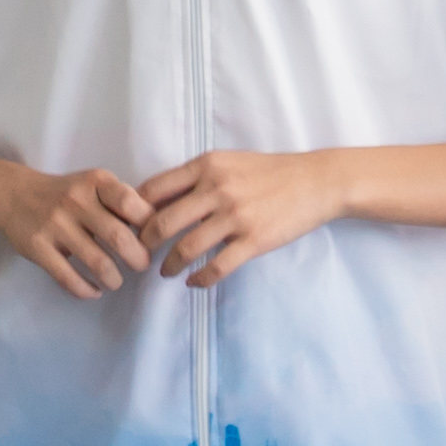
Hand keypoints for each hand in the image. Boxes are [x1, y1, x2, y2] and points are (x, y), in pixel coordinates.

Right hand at [0, 160, 157, 300]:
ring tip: (116, 281)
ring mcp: (55, 225)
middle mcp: (76, 200)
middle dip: (138, 259)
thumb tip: (158, 229)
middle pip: (119, 238)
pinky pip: (68, 277)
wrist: (13, 195)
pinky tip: (94, 291)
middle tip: (141, 265)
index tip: (152, 239)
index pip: (132, 204)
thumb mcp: (94, 185)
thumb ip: (121, 202)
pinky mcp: (38, 248)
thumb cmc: (66, 193)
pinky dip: (86, 290)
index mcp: (96, 182)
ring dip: (114, 279)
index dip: (149, 226)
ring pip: (97, 262)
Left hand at [137, 147, 351, 287]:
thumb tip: (156, 198)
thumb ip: (195, 177)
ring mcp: (235, 216)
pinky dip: (199, 279)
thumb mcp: (228, 162)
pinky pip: (216, 267)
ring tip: (166, 272)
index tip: (130, 225)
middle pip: (162, 222)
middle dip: (145, 243)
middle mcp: (217, 189)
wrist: (316, 182)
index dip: (135, 211)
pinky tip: (194, 282)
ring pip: (186, 248)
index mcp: (206, 166)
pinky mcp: (253, 240)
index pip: (154, 189)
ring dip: (169, 266)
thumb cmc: (269, 172)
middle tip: (140, 254)